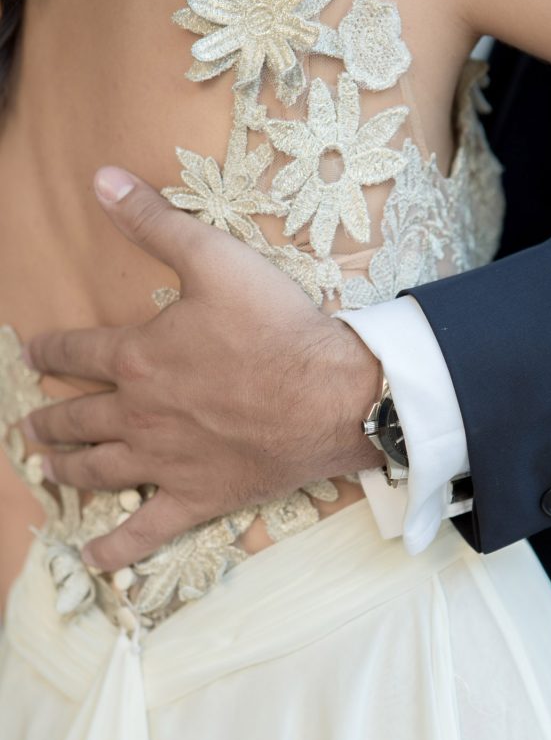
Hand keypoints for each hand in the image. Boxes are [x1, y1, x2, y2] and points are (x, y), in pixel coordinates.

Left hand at [25, 167, 380, 570]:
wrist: (332, 395)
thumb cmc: (277, 328)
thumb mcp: (215, 258)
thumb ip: (154, 221)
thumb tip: (100, 179)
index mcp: (137, 358)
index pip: (75, 354)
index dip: (48, 352)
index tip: (31, 354)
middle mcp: (138, 415)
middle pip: (77, 419)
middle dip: (48, 420)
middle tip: (29, 425)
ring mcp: (165, 462)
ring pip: (98, 470)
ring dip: (66, 469)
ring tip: (47, 469)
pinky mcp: (198, 497)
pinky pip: (146, 531)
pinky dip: (116, 549)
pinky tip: (92, 560)